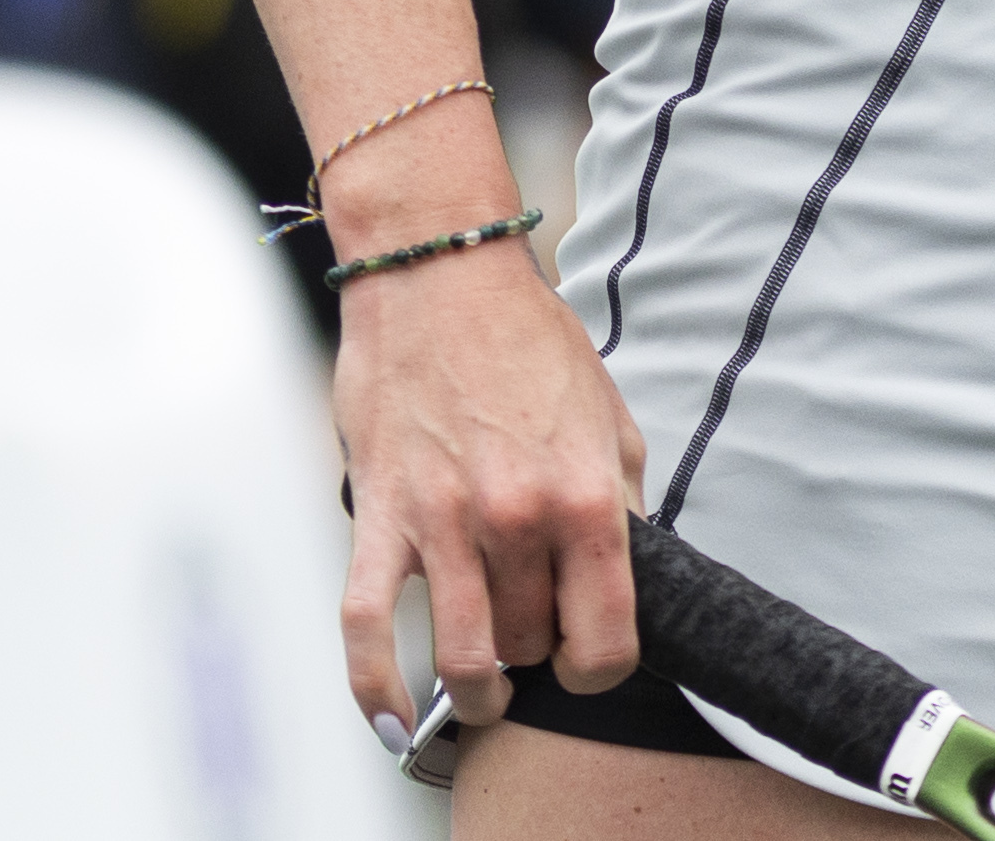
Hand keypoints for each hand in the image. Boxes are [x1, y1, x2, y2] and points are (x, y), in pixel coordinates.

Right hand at [333, 241, 652, 742]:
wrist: (440, 276)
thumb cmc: (526, 341)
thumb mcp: (608, 417)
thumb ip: (621, 501)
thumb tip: (628, 574)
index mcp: (585, 496)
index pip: (608, 638)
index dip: (600, 669)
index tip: (586, 663)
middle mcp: (517, 517)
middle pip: (531, 646)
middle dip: (535, 652)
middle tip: (530, 633)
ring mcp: (443, 521)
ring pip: (464, 656)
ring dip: (477, 689)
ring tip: (484, 688)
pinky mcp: (379, 515)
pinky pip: (366, 626)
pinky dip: (376, 687)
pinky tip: (393, 718)